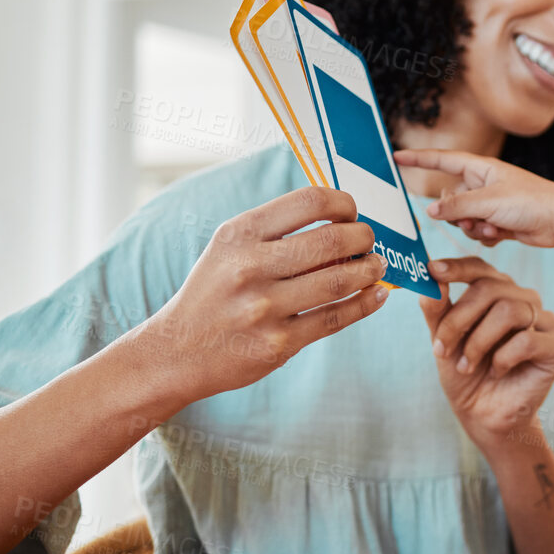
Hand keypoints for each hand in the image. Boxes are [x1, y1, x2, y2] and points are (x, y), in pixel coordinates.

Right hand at [137, 186, 388, 403]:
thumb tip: (343, 221)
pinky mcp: (278, 343)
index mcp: (239, 234)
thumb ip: (277, 233)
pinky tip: (376, 295)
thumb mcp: (230, 249)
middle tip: (369, 241)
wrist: (177, 350)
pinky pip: (336, 318)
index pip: (309, 202)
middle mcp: (250, 268)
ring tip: (376, 265)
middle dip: (363, 237)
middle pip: (332, 240)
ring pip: (340, 281)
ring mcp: (265, 308)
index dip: (343, 203)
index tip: (351, 212)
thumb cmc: (214, 291)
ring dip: (370, 270)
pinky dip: (365, 304)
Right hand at [393, 149, 553, 253]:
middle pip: (450, 199)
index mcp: (481, 169)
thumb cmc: (531, 202)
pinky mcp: (498, 222)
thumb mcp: (489, 202)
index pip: (442, 160)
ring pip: (462, 220)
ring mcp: (490, 204)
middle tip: (476, 218)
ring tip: (495, 226)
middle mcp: (483, 184)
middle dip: (458, 213)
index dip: (419, 159)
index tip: (396, 157)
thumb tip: (431, 211)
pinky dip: (487, 236)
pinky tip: (503, 234)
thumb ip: (457, 206)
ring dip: (474, 228)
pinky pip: (477, 232)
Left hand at [419, 257, 553, 449]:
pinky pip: (526, 341)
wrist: (484, 416)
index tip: (433, 271)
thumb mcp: (443, 341)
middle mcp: (524, 301)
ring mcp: (544, 322)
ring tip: (466, 366)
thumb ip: (438, 310)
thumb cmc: (466, 374)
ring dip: (478, 342)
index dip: (457, 268)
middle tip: (441, 349)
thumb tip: (431, 279)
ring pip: (509, 311)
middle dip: (459, 319)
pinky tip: (497, 372)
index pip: (481, 268)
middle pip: (491, 289)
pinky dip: (503, 358)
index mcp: (498, 292)